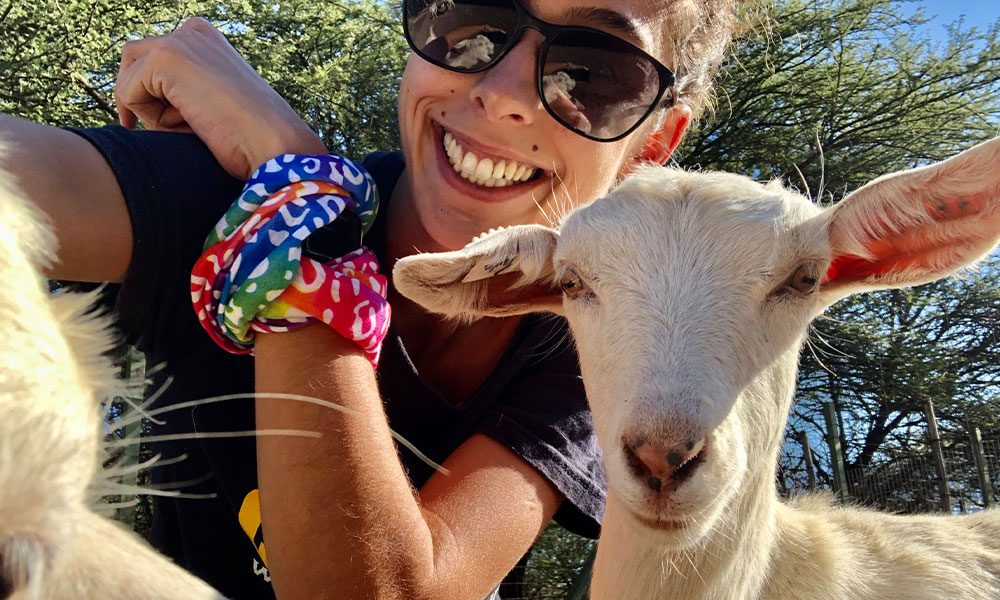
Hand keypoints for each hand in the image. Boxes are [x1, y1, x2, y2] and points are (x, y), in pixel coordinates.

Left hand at [115, 17, 326, 178]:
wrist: (272, 142)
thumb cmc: (247, 136)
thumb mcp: (210, 102)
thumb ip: (178, 91)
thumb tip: (131, 102)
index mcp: (205, 38)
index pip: (153, 59)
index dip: (155, 96)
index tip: (176, 124)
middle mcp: (191, 31)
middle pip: (133, 60)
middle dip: (142, 98)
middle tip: (172, 129)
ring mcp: (178, 41)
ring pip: (128, 76)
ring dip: (145, 109)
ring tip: (185, 127)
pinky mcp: (165, 58)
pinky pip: (126, 92)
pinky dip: (144, 117)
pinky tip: (184, 124)